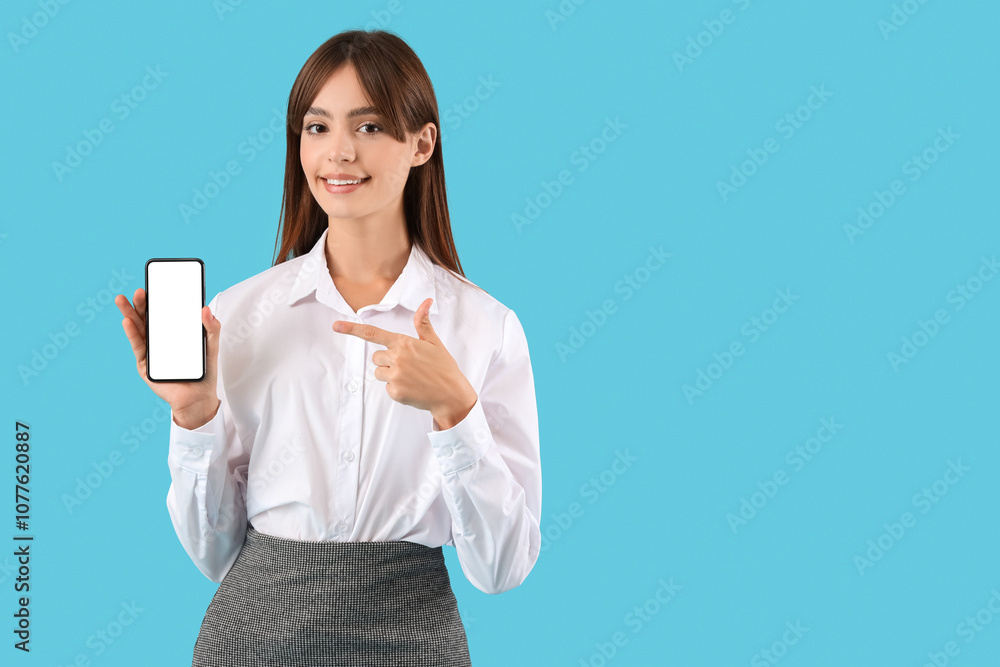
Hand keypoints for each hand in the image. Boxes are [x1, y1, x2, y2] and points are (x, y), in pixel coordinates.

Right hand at [115, 288, 221, 428]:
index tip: (154, 285)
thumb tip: (205, 309)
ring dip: (130, 314)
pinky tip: (127, 322)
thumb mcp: (211, 347)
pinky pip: (138, 346)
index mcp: (174, 333)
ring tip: (123, 301)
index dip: (158, 299)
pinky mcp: (145, 364)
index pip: (164, 312)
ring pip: (138, 329)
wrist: (198, 398)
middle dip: (142, 304)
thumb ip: (211, 328)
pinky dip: (132, 333)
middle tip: (140, 291)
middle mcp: (160, 340)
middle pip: (148, 318)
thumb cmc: (204, 372)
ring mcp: (151, 351)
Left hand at [332, 298, 476, 428]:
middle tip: (408, 366)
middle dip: (387, 361)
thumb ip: (423, 323)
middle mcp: (397, 357)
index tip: (336, 326)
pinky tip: (412, 388)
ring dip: (390, 375)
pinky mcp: (395, 392)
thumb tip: (426, 301)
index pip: (373, 334)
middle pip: (376, 357)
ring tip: (410, 377)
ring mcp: (396, 375)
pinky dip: (397, 389)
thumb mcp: (434, 343)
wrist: (451, 395)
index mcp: (404, 343)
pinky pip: (387, 388)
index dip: (352, 329)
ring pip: (379, 373)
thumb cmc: (443, 367)